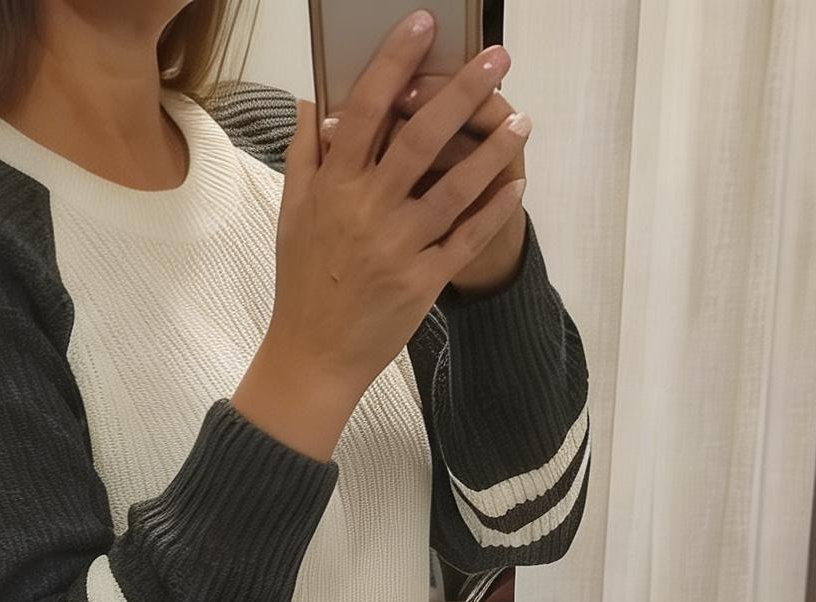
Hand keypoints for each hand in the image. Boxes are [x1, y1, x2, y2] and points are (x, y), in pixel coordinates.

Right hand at [231, 14, 528, 460]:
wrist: (313, 356)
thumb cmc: (302, 282)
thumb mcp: (292, 214)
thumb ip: (306, 154)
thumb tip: (314, 100)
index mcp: (334, 187)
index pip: (366, 109)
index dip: (395, 63)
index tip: (421, 25)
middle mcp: (368, 211)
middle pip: (422, 137)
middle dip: (463, 91)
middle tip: (497, 57)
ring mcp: (399, 247)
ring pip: (456, 187)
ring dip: (495, 151)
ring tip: (523, 120)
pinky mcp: (423, 281)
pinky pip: (467, 239)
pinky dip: (494, 213)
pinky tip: (516, 187)